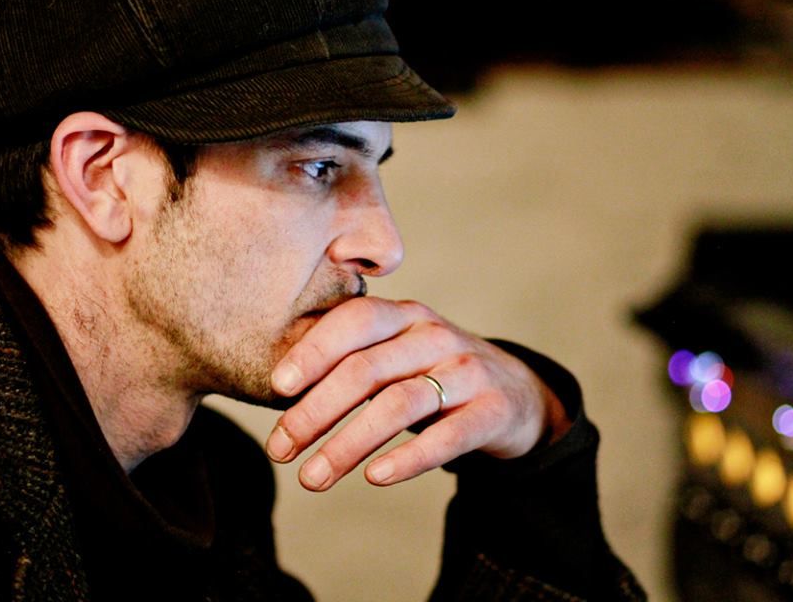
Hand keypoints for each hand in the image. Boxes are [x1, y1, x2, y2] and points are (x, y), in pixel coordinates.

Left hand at [264, 297, 569, 490]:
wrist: (516, 393)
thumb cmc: (431, 373)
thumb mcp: (395, 353)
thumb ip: (349, 358)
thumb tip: (277, 387)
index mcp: (403, 315)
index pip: (353, 321)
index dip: (313, 352)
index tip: (276, 388)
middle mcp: (434, 336)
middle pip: (366, 369)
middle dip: (315, 412)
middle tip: (281, 449)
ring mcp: (466, 372)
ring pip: (398, 405)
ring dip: (348, 445)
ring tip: (312, 478)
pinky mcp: (492, 411)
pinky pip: (446, 436)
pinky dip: (408, 458)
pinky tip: (374, 477)